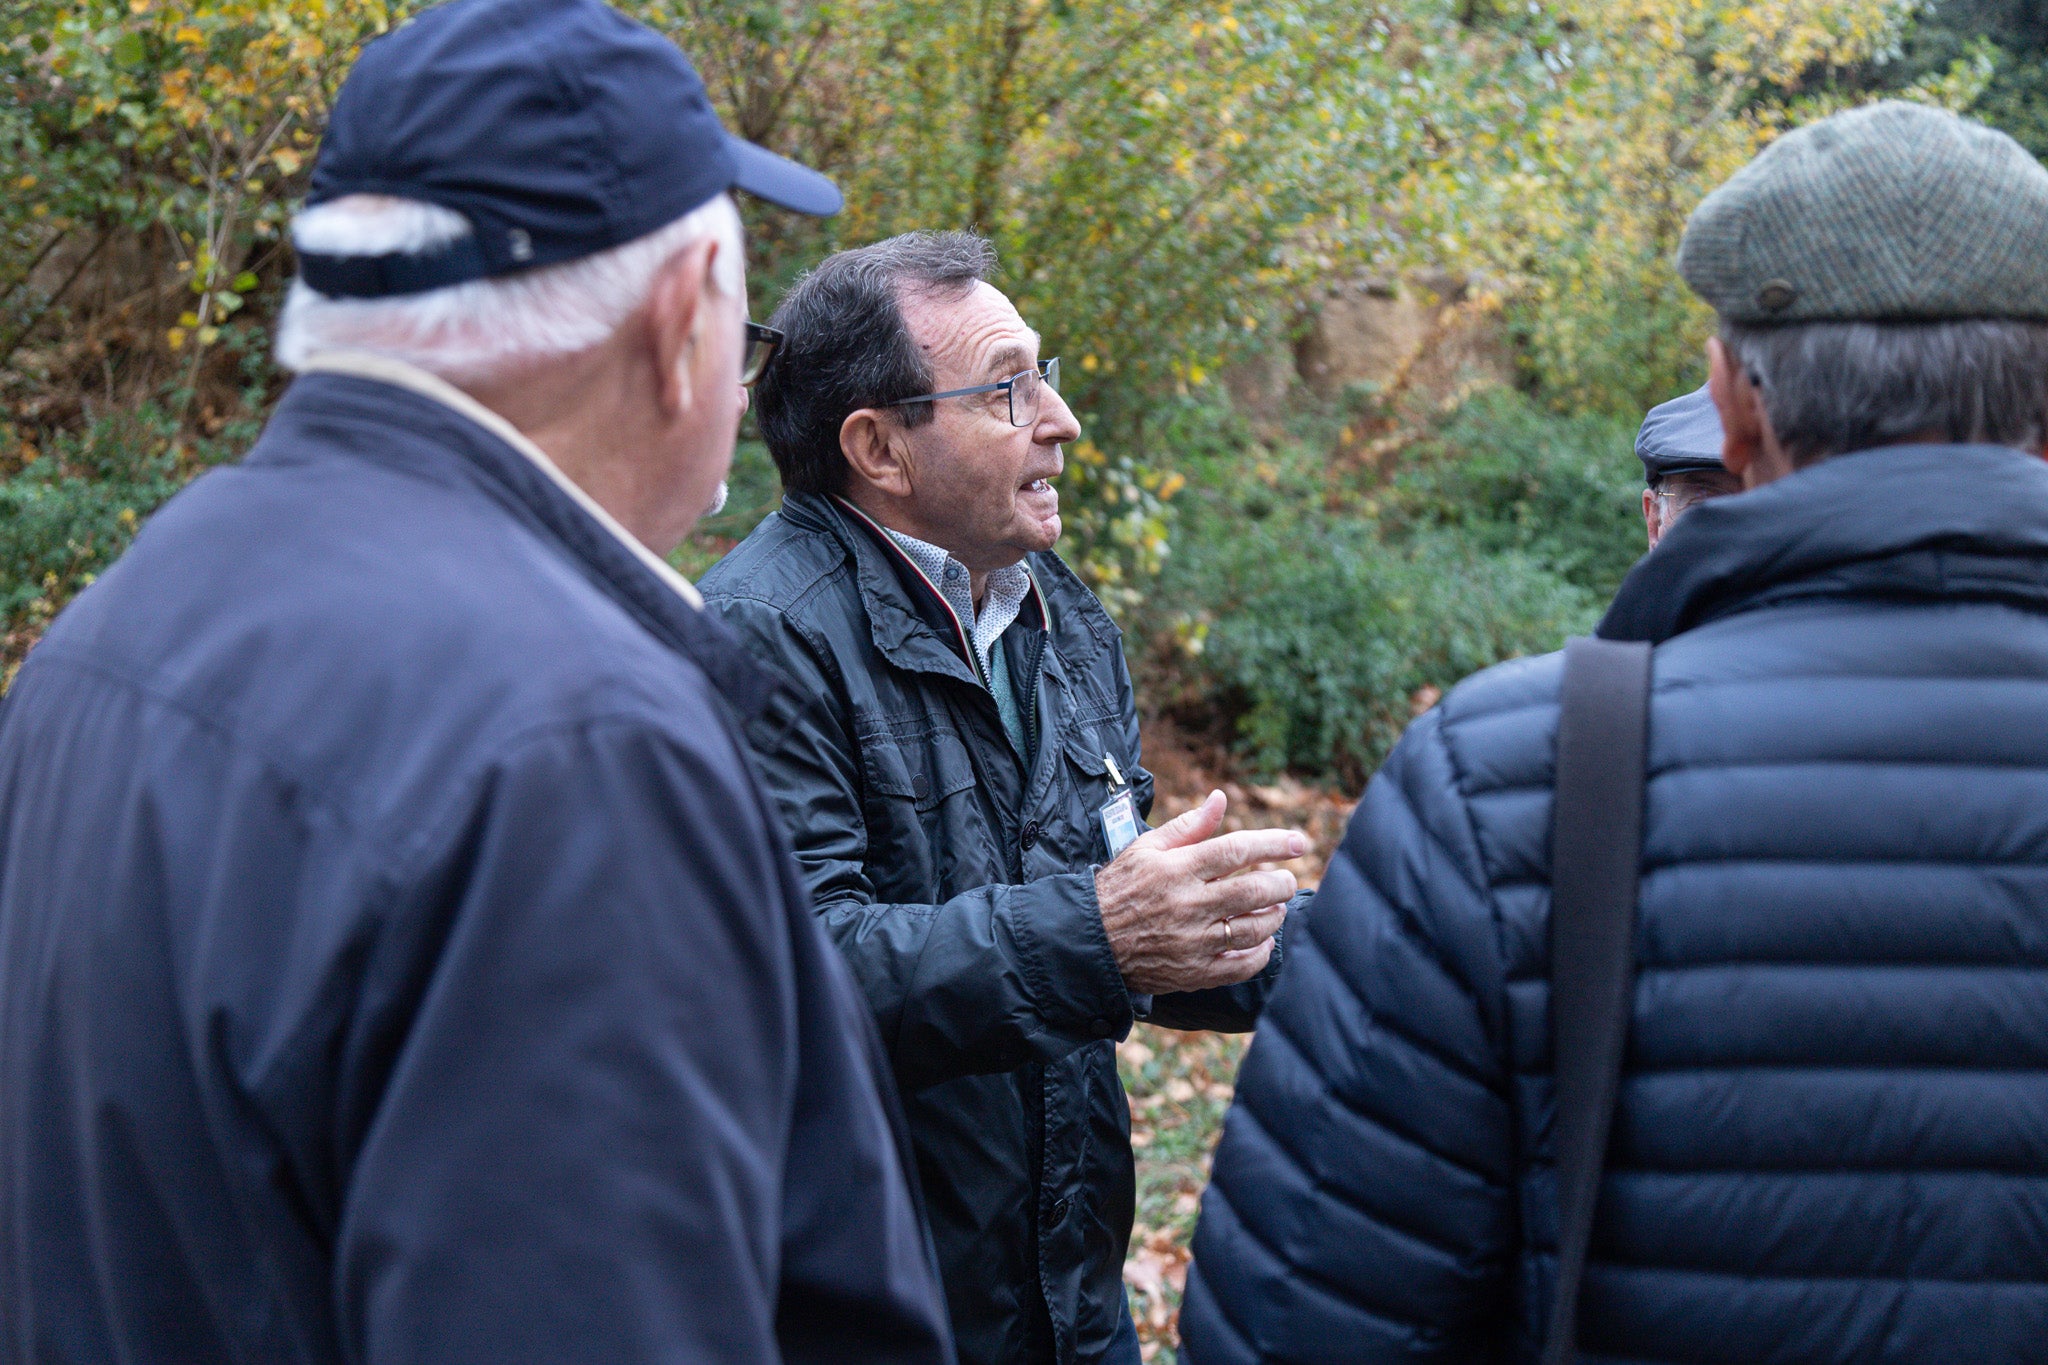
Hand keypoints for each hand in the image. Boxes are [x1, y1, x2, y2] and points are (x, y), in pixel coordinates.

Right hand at [1094, 790, 1303, 994]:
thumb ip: (1189, 826)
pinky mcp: (1193, 972)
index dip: (1273, 844)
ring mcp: (1192, 942)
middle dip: (1280, 883)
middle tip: (1286, 879)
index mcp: (1177, 869)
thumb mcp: (1147, 848)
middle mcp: (1187, 905)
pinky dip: (1260, 953)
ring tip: (1275, 906)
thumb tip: (1221, 798)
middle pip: (1253, 892)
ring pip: (1253, 929)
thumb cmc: (1120, 887)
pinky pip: (1240, 966)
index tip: (1299, 842)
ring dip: (1274, 915)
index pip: (1236, 850)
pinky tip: (1261, 940)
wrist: (1090, 940)